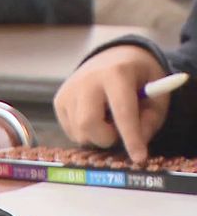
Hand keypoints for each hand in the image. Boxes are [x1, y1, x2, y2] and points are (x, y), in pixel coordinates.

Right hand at [53, 45, 169, 162]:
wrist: (112, 57)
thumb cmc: (138, 78)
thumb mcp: (156, 93)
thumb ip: (151, 119)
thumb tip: (137, 142)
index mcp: (116, 74)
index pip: (122, 111)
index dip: (131, 137)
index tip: (139, 158)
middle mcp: (87, 80)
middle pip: (88, 123)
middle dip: (106, 139)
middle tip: (118, 134)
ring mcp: (69, 91)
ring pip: (79, 132)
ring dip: (97, 137)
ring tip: (108, 121)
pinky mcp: (59, 100)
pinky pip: (71, 131)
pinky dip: (86, 133)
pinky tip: (95, 118)